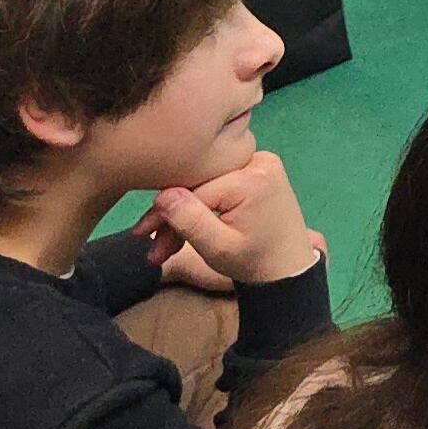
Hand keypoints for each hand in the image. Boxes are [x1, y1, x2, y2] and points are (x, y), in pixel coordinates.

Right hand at [143, 150, 319, 287]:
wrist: (287, 268)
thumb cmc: (254, 262)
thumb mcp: (218, 248)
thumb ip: (191, 220)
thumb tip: (162, 195)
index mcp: (253, 177)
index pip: (194, 190)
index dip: (164, 214)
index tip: (140, 236)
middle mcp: (259, 160)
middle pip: (198, 186)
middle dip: (172, 219)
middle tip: (152, 248)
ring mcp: (259, 163)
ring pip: (204, 187)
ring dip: (184, 216)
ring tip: (165, 249)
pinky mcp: (257, 170)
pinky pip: (217, 185)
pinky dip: (201, 208)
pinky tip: (184, 231)